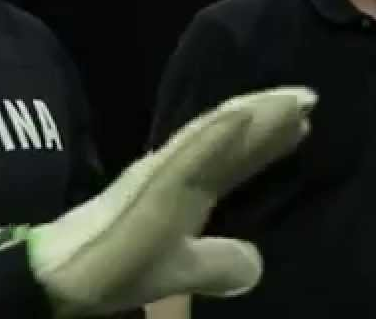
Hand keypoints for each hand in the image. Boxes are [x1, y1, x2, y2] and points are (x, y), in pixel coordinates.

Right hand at [28, 86, 316, 315]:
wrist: (65, 279)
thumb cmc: (119, 268)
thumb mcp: (183, 270)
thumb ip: (217, 262)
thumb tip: (256, 263)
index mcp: (185, 189)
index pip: (235, 158)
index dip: (269, 140)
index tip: (305, 120)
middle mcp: (176, 171)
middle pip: (231, 138)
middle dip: (269, 118)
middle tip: (310, 97)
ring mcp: (162, 174)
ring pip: (214, 136)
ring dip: (253, 116)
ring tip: (291, 100)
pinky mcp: (147, 186)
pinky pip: (185, 155)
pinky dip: (214, 134)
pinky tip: (240, 116)